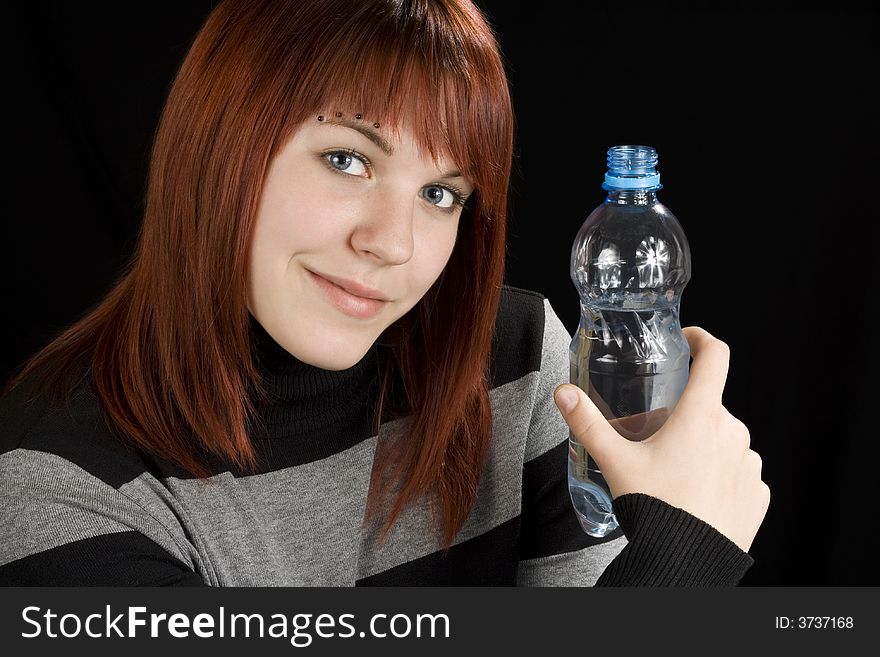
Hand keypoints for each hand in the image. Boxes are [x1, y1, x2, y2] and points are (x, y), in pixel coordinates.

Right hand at [554, 326, 769, 552]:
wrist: (686, 564)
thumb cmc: (655, 506)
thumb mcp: (615, 461)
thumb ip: (587, 423)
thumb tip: (563, 392)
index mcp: (702, 416)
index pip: (716, 356)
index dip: (703, 340)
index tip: (688, 342)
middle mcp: (734, 433)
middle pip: (709, 408)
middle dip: (686, 416)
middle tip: (658, 439)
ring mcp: (750, 464)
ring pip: (725, 440)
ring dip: (704, 447)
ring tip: (676, 474)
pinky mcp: (759, 493)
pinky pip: (739, 472)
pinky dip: (720, 476)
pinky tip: (698, 495)